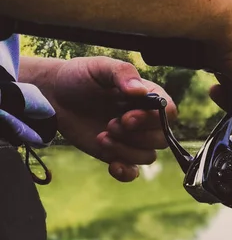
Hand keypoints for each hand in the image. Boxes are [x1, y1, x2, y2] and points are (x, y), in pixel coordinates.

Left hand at [48, 56, 176, 181]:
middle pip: (161, 138)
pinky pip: (133, 172)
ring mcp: (132, 139)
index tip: (127, 117)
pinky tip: (112, 165)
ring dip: (125, 151)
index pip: (168, 112)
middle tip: (110, 124)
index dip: (152, 119)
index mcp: (147, 97)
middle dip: (135, 136)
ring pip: (148, 156)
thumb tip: (139, 91)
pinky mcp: (118, 154)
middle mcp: (145, 120)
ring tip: (102, 137)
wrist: (55, 96)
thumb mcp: (100, 67)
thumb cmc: (80, 77)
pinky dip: (126, 172)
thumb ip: (122, 73)